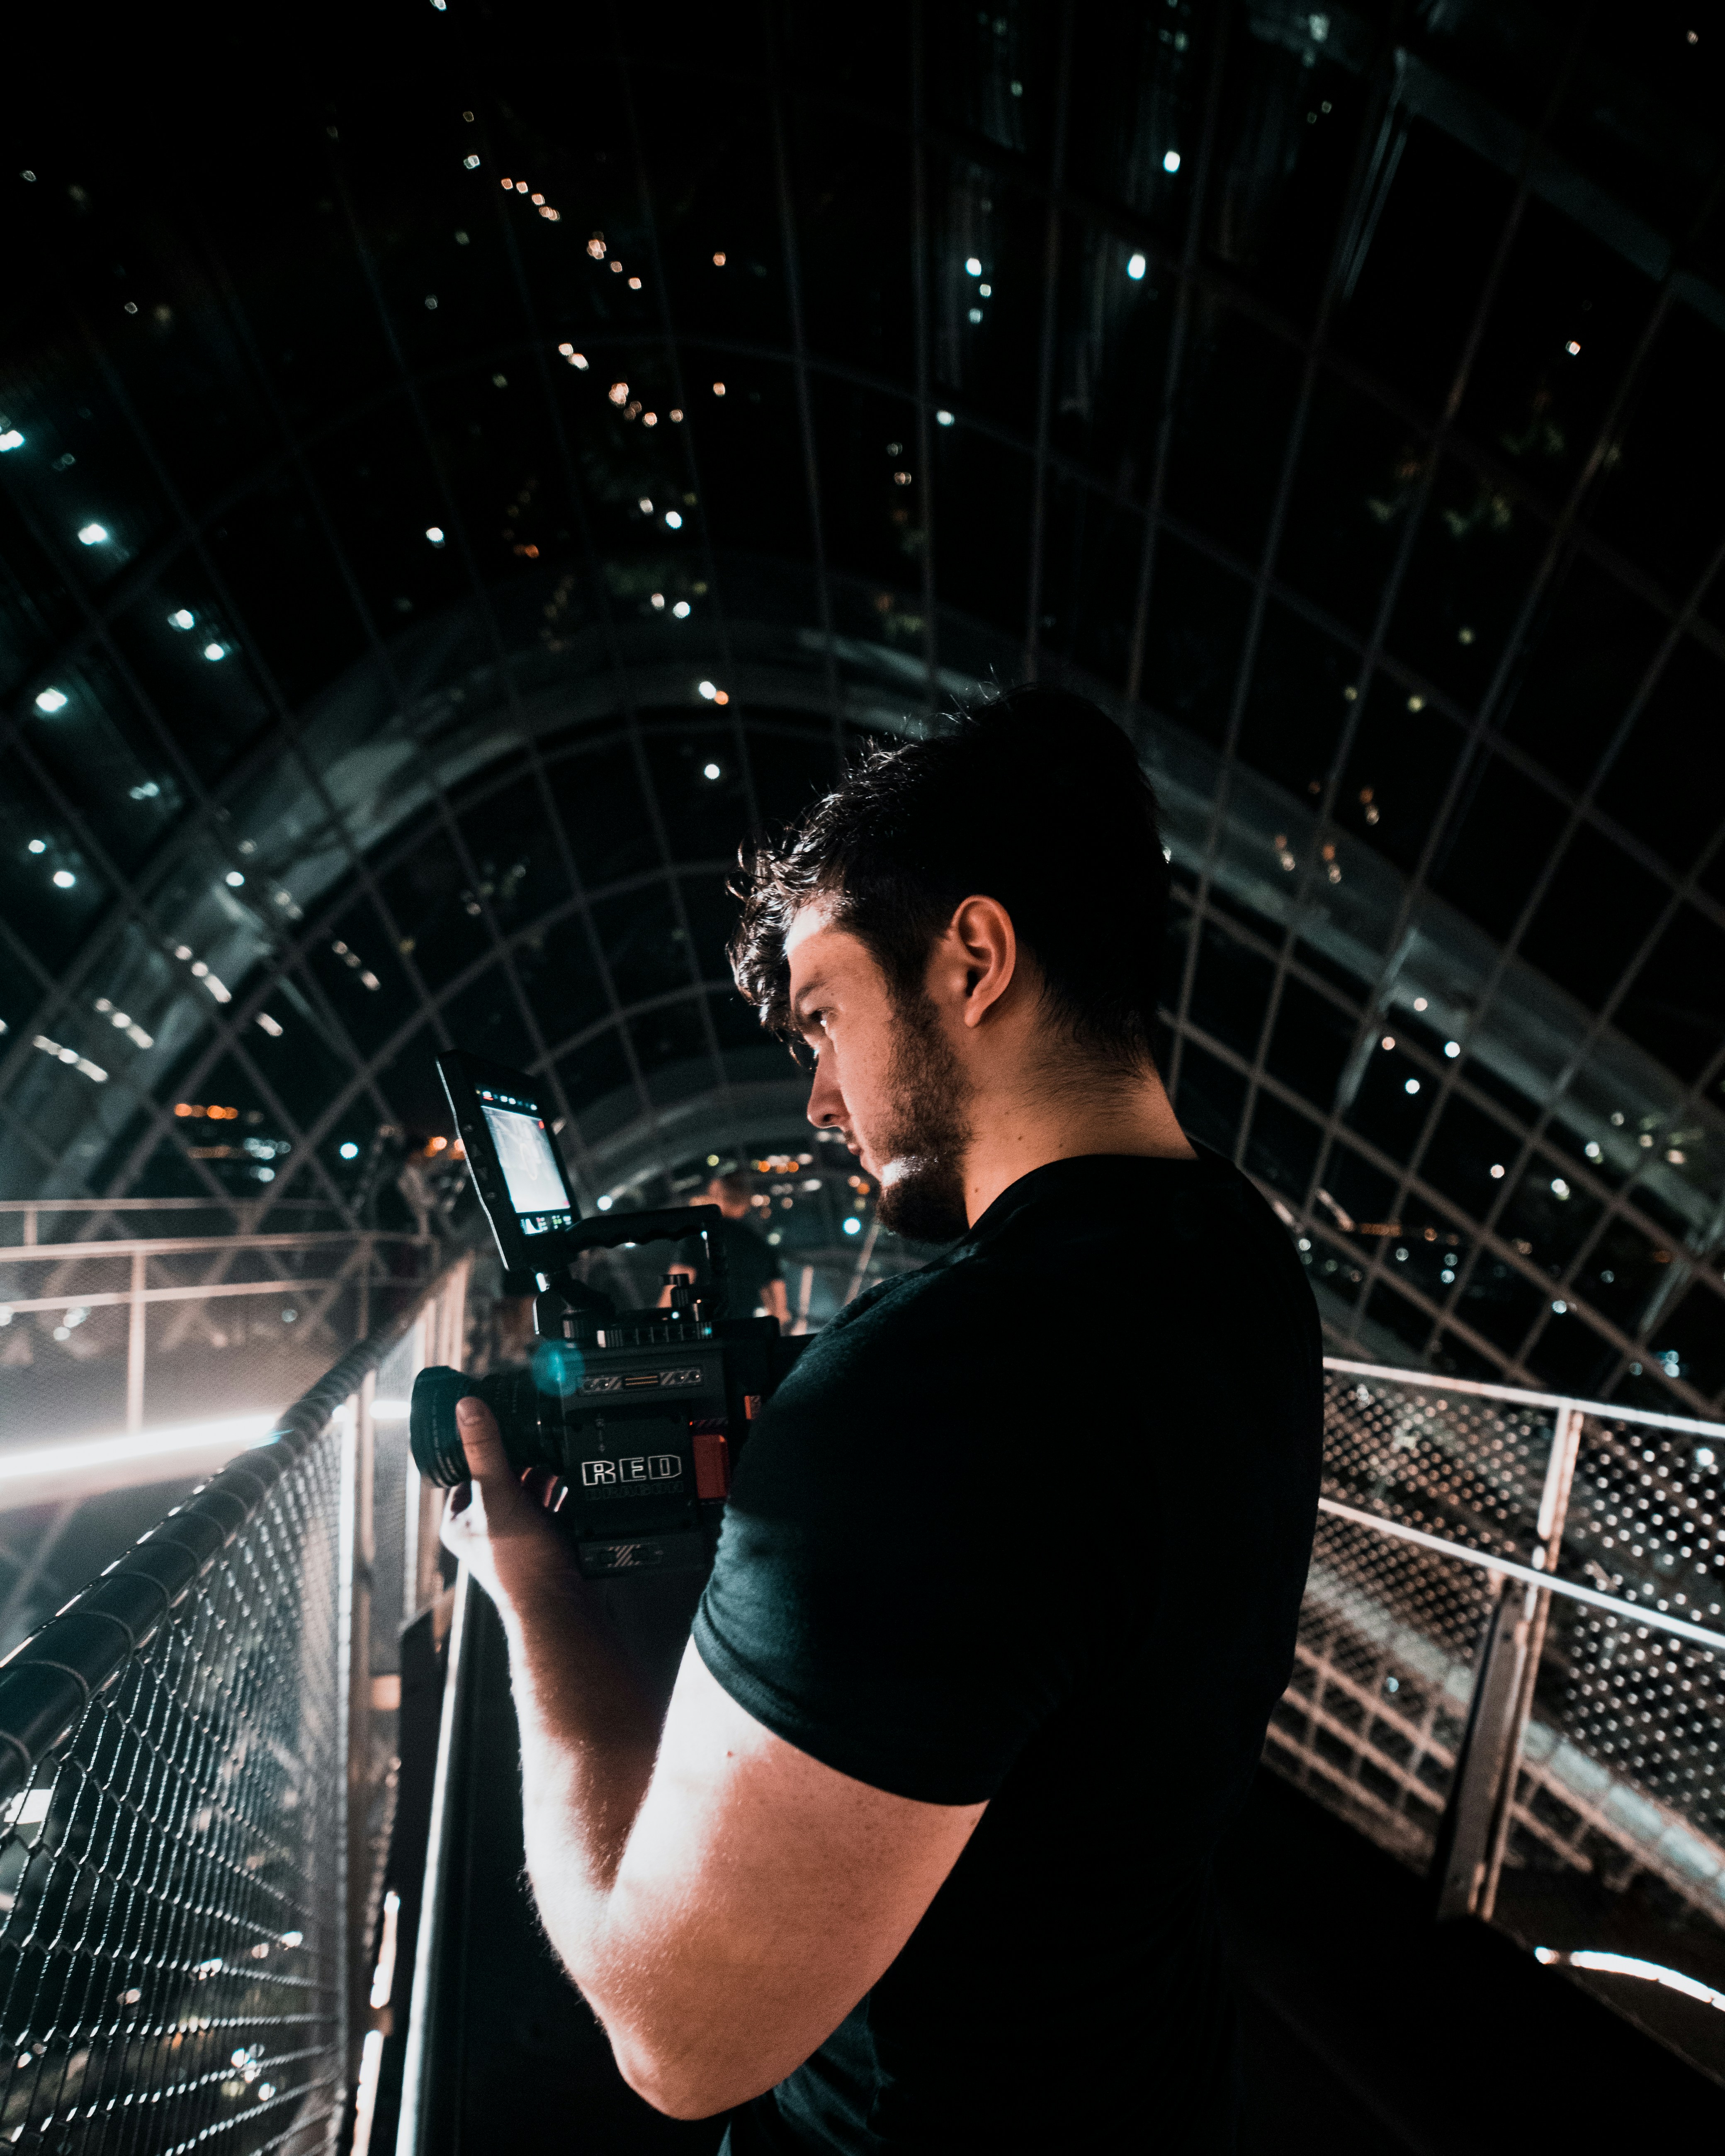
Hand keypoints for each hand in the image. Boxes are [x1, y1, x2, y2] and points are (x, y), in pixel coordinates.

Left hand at [439, 1394, 580, 1613]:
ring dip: (549, 1476)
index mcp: (461, 1521)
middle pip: (505, 1477)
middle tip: (540, 1446)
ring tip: (560, 1465)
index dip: (483, 1449)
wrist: (562, 1607)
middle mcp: (487, 1530)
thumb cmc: (520, 1565)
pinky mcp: (550, 1541)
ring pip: (533, 1491)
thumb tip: (467, 1407)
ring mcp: (520, 1537)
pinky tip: (578, 1484)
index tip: (503, 1427)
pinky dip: (569, 1494)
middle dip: (525, 1462)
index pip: (467, 1471)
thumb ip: (484, 1450)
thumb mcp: (498, 1495)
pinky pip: (559, 1506)